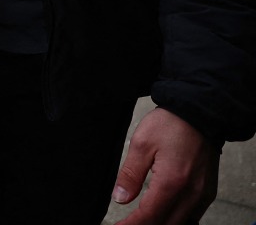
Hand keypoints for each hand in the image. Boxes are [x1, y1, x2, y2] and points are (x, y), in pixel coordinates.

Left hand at [112, 107, 219, 223]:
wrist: (199, 113)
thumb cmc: (170, 124)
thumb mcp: (141, 144)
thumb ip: (130, 174)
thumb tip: (120, 198)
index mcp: (172, 182)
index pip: (149, 216)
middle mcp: (191, 194)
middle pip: (166, 224)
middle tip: (126, 224)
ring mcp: (202, 195)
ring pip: (181, 223)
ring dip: (160, 224)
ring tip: (140, 220)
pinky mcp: (207, 192)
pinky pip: (193, 216)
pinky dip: (176, 220)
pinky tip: (162, 216)